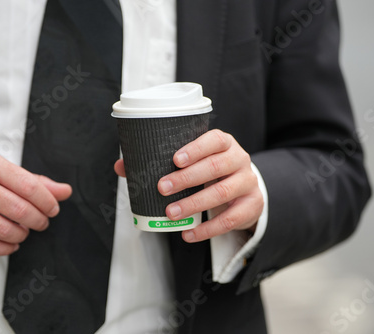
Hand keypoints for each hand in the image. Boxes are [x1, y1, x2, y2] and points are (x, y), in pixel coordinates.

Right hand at [0, 153, 71, 255]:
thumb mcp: (9, 172)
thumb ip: (39, 183)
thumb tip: (65, 191)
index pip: (29, 186)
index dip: (47, 202)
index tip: (53, 209)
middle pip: (19, 210)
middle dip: (38, 221)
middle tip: (41, 222)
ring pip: (4, 230)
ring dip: (22, 235)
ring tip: (24, 231)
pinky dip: (5, 248)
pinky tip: (11, 242)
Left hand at [114, 129, 262, 242]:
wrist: (244, 190)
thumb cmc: (210, 172)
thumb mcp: (193, 163)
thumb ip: (159, 162)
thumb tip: (122, 166)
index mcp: (224, 143)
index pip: (214, 140)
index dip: (195, 149)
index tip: (174, 159)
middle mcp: (240, 159)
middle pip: (216, 166)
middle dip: (187, 178)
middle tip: (162, 187)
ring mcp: (248, 182)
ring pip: (223, 193)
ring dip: (194, 204)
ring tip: (171, 212)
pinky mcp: (252, 205)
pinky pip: (230, 220)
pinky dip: (207, 229)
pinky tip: (188, 233)